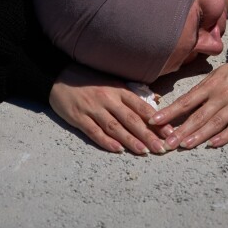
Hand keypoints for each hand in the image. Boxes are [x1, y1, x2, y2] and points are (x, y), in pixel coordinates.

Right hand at [49, 63, 171, 153]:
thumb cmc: (89, 80)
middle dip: (148, 135)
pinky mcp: (78, 117)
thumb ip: (130, 95)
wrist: (58, 75)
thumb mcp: (112, 82)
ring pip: (115, 127)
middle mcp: (108, 99)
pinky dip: (106, 141)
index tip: (169, 132)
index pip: (141, 107)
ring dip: (130, 141)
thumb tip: (157, 102)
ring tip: (144, 152)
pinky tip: (117, 149)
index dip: (156, 121)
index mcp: (118, 89)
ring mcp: (93, 108)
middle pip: (131, 120)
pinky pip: (94, 131)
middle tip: (162, 148)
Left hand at [148, 53, 227, 149]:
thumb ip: (204, 88)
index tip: (154, 121)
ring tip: (184, 145)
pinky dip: (224, 136)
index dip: (170, 111)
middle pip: (198, 115)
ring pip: (214, 123)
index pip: (186, 100)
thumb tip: (184, 102)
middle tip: (166, 143)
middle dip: (180, 130)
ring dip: (198, 135)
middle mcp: (222, 94)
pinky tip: (213, 143)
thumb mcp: (220, 73)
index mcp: (212, 84)